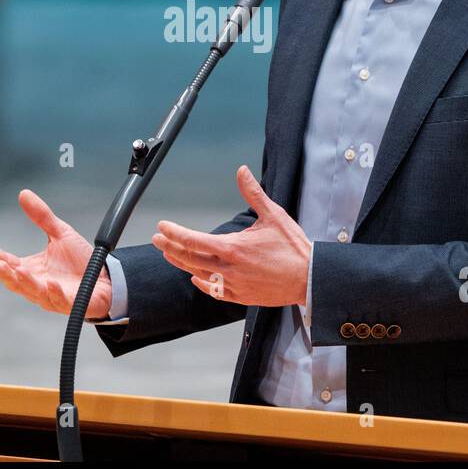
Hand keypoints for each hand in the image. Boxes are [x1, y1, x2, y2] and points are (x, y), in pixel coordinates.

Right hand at [0, 189, 112, 319]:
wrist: (106, 278)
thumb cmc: (80, 260)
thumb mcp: (60, 233)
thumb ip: (42, 217)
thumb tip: (24, 194)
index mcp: (32, 269)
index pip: (9, 262)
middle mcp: (38, 284)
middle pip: (16, 282)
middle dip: (6, 274)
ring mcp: (52, 296)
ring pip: (34, 292)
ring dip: (26, 283)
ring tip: (20, 271)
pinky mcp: (69, 303)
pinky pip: (59, 300)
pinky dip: (53, 293)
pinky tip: (50, 285)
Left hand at [153, 164, 310, 306]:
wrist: (310, 279)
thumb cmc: (294, 248)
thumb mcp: (273, 215)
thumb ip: (253, 193)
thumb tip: (242, 171)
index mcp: (233, 248)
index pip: (193, 240)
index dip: (174, 233)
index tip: (163, 226)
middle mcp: (229, 268)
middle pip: (190, 258)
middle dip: (170, 247)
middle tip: (157, 238)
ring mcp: (234, 285)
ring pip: (199, 274)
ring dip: (182, 263)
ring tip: (169, 254)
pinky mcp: (241, 296)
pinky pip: (214, 291)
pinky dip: (201, 283)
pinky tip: (195, 277)